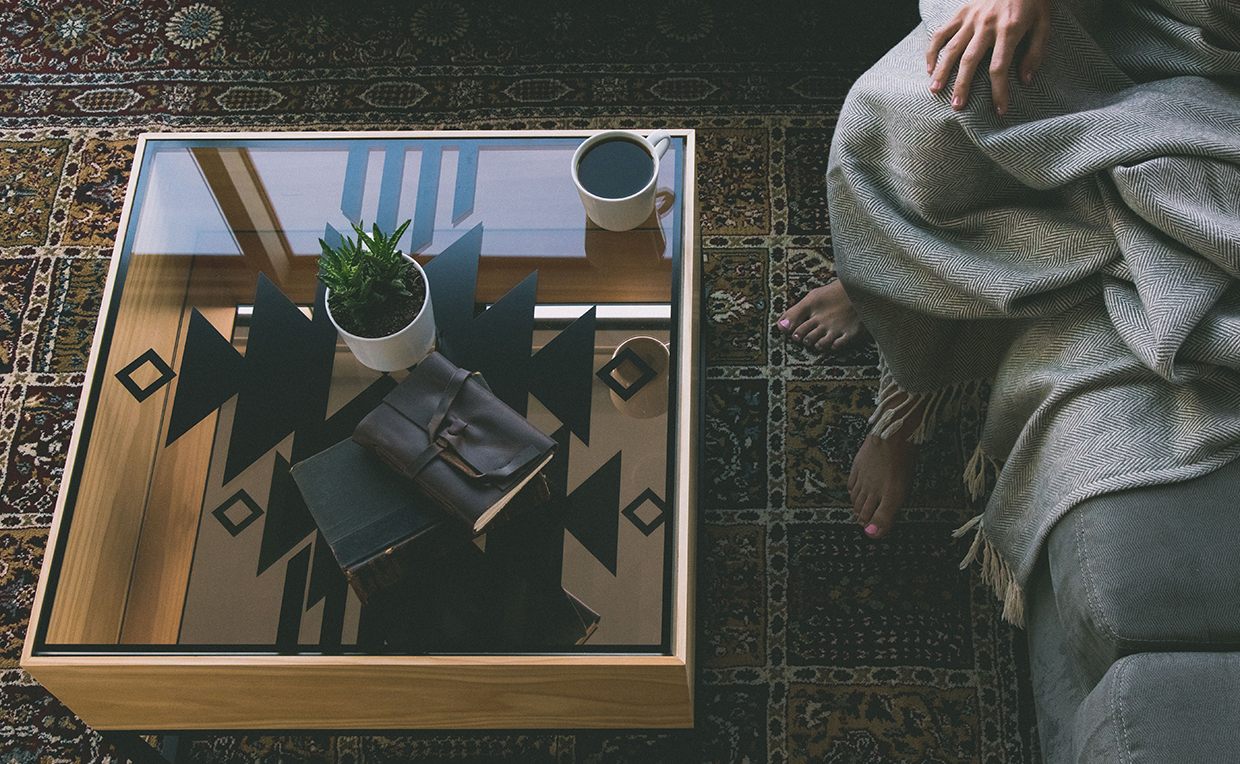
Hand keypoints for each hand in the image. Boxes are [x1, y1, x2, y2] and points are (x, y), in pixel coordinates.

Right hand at [926, 0, 1051, 114]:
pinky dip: (933, 50)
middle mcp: (987, 25)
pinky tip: (930, 68)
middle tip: (957, 106)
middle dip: (962, 85)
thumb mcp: (1044, 24)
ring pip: (952, 48)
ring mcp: (971, 18)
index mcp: (1010, 29)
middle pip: (970, 60)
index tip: (999, 109)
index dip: (999, 90)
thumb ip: (1036, 52)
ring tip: (935, 90)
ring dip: (942, 71)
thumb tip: (1025, 80)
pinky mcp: (962, 12)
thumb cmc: (1034, 1)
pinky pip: (942, 32)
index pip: (1000, 67)